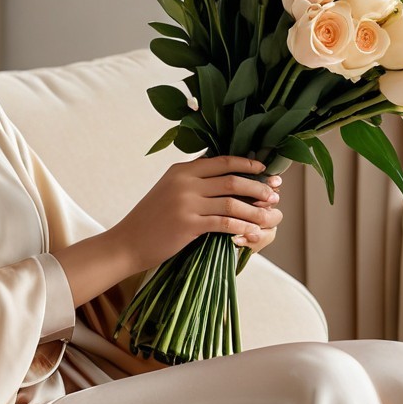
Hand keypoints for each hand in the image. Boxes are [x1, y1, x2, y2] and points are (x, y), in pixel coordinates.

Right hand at [112, 155, 281, 273]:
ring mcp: (186, 203)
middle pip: (232, 180)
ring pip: (233, 203)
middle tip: (274, 195)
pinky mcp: (188, 225)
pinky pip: (225, 224)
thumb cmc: (151, 219)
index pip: (222, 160)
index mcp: (181, 169)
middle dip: (258, 187)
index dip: (248, 165)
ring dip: (256, 211)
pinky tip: (254, 233)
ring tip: (270, 217)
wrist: (128, 242)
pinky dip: (243, 228)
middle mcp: (185, 182)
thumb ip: (193, 181)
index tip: (265, 171)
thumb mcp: (169, 190)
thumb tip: (225, 176)